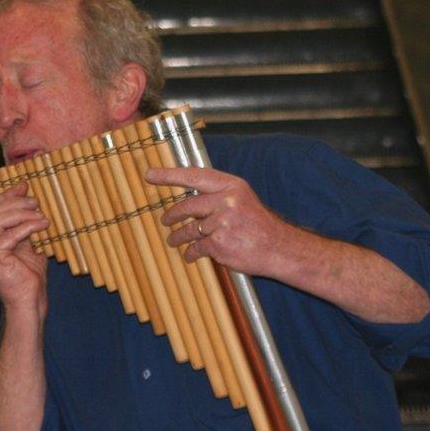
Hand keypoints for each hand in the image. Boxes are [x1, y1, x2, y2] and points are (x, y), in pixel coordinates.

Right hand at [0, 182, 49, 314]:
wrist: (29, 301)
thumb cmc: (28, 277)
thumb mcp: (25, 244)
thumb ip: (21, 224)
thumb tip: (26, 197)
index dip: (7, 197)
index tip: (24, 186)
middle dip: (16, 203)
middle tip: (36, 201)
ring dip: (23, 213)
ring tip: (41, 214)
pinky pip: (10, 234)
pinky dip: (28, 226)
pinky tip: (42, 224)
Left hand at [146, 166, 291, 276]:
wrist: (278, 248)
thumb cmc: (258, 225)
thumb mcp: (242, 199)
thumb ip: (218, 195)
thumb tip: (190, 196)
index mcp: (232, 186)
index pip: (195, 176)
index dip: (170, 175)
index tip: (150, 175)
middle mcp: (226, 201)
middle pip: (188, 206)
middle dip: (172, 215)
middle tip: (165, 220)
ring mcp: (222, 223)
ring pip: (190, 229)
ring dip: (178, 236)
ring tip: (173, 240)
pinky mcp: (219, 244)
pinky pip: (196, 247)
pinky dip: (192, 253)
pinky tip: (191, 255)